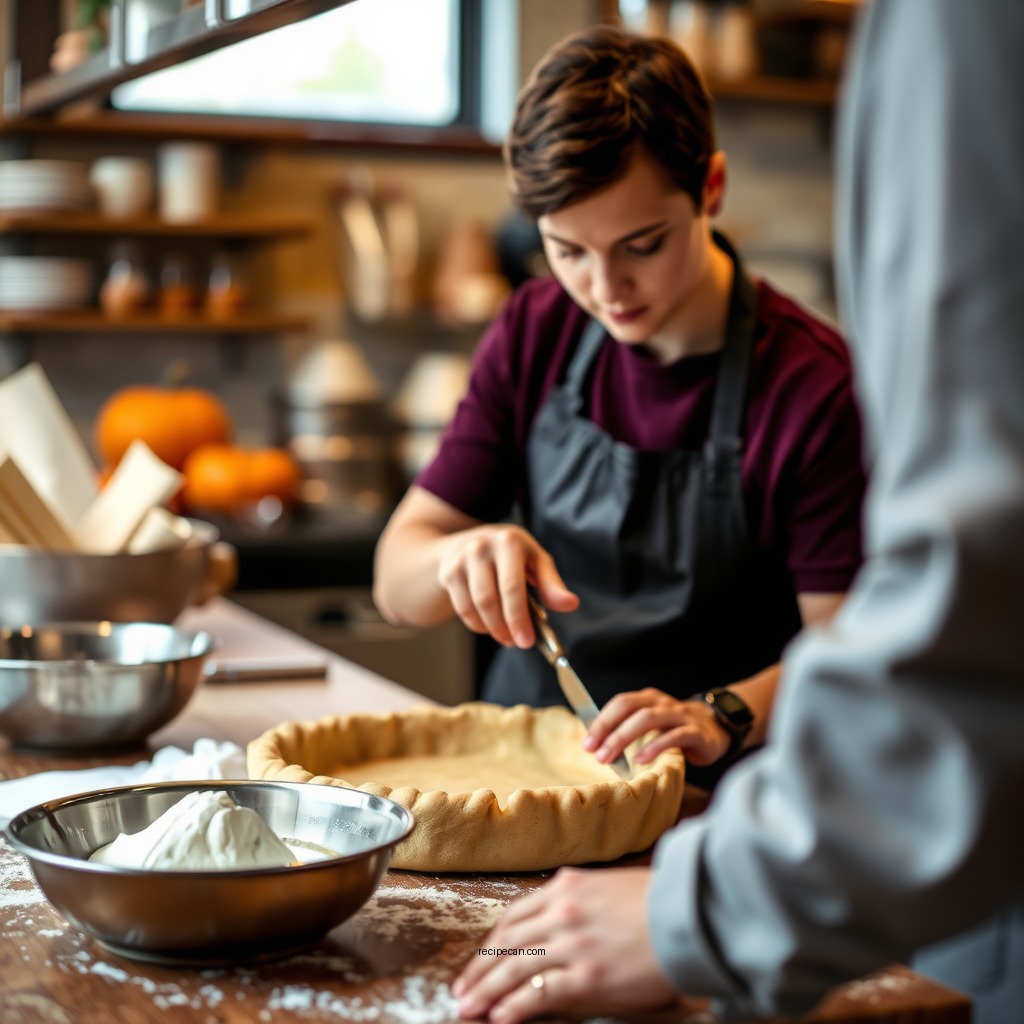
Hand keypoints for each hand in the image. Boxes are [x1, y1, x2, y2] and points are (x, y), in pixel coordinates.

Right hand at [436, 524, 577, 647]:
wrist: (468, 542)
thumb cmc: (511, 555)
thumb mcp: (536, 561)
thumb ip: (552, 584)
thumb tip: (570, 604)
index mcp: (510, 542)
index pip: (512, 587)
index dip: (519, 618)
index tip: (527, 641)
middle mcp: (482, 546)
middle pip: (490, 600)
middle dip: (506, 627)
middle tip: (518, 643)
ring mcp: (461, 559)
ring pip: (475, 607)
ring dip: (492, 629)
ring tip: (506, 636)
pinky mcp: (449, 572)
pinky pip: (462, 609)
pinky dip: (477, 624)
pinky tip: (489, 626)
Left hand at [453, 867, 677, 1022]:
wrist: (689, 914)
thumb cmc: (657, 901)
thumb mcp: (609, 886)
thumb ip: (579, 900)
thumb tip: (558, 919)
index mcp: (566, 887)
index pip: (514, 915)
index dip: (491, 941)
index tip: (479, 958)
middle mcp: (562, 911)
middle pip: (506, 943)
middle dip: (479, 969)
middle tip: (461, 989)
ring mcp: (572, 943)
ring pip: (514, 968)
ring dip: (487, 991)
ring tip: (469, 1008)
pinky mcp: (586, 975)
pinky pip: (538, 993)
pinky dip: (514, 1007)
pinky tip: (499, 1017)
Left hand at [584, 688, 730, 766]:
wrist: (715, 729)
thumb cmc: (674, 729)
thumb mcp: (651, 724)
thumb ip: (628, 729)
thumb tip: (597, 745)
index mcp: (648, 699)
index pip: (620, 703)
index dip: (601, 722)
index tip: (587, 744)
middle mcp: (662, 703)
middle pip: (630, 709)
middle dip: (609, 730)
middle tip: (596, 753)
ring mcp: (679, 716)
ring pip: (649, 719)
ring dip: (625, 737)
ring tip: (610, 757)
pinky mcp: (696, 732)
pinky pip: (674, 736)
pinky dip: (655, 747)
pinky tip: (641, 759)